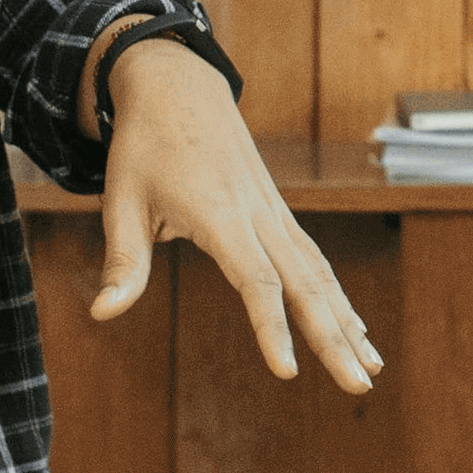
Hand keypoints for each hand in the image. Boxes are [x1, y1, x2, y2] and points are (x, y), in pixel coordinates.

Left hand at [90, 37, 380, 390]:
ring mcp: (274, 212)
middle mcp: (259, 215)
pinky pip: (315, 260)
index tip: (287, 371)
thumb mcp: (120, 200)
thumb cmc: (144, 146)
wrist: (178, 85)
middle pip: (305, 285)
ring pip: (320, 274)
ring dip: (347, 322)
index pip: (257, 281)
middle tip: (359, 387)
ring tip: (371, 369)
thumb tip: (102, 313)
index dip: (272, 327)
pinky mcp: (277, 212)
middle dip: (334, 338)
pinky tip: (355, 328)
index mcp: (221, 215)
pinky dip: (338, 297)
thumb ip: (122, 262)